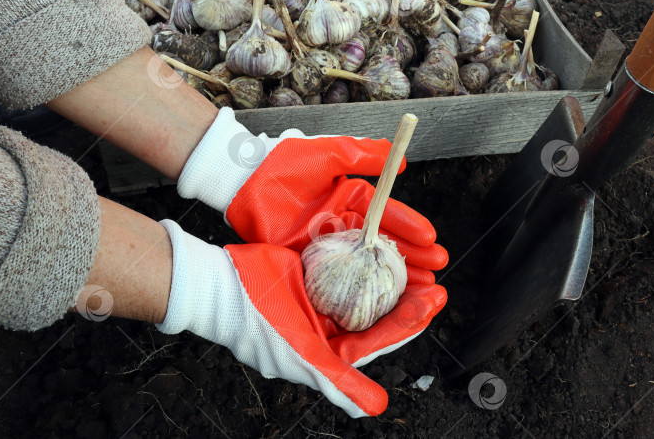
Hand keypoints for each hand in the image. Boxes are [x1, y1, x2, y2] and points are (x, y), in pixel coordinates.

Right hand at [157, 220, 446, 416]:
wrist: (216, 283)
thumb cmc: (255, 322)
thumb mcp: (301, 354)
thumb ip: (339, 381)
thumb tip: (377, 410)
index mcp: (329, 350)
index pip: (379, 336)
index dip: (409, 320)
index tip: (436, 298)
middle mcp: (328, 326)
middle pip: (378, 311)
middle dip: (408, 297)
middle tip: (435, 279)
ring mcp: (320, 299)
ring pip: (366, 285)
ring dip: (391, 273)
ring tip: (420, 261)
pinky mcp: (311, 272)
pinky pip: (346, 263)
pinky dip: (365, 253)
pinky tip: (384, 243)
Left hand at [177, 106, 447, 269]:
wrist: (240, 183)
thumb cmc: (281, 164)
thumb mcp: (327, 154)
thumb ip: (362, 154)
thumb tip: (400, 159)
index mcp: (350, 199)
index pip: (388, 216)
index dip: (410, 227)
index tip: (431, 239)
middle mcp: (342, 225)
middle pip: (383, 245)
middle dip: (411, 259)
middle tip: (435, 271)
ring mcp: (327, 246)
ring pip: (366, 265)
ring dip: (393, 278)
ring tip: (420, 289)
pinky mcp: (309, 263)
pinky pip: (340, 280)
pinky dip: (360, 291)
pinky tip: (380, 301)